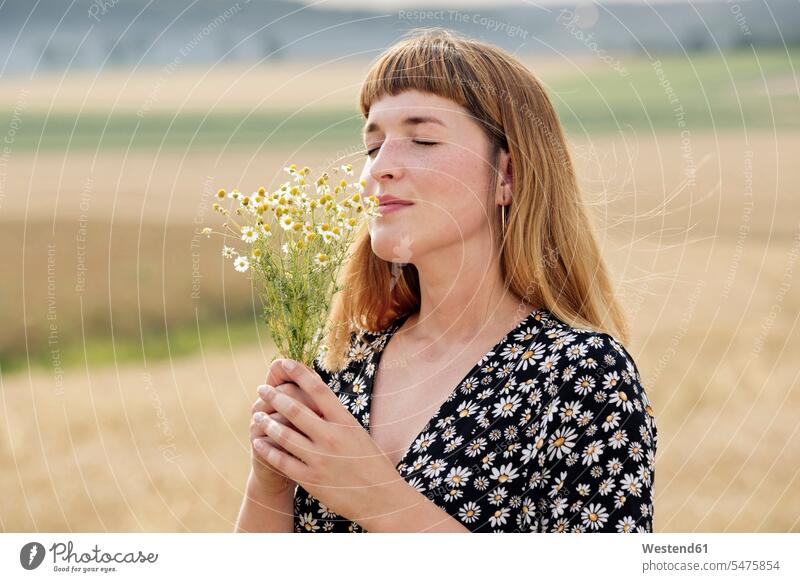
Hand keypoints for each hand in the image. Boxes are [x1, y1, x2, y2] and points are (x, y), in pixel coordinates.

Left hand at [253, 358, 401, 521]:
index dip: (299, 373)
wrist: (382, 498)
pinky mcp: (311, 479)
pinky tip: (259, 442)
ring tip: (257, 415)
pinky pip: (282, 461)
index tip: (285, 363)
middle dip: (275, 396)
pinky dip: (268, 450)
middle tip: (262, 388)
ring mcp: (320, 459)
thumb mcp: (358, 433)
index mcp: (345, 421)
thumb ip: (337, 417)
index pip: (318, 389)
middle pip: (295, 409)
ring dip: (267, 422)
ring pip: (284, 435)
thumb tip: (318, 396)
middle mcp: (332, 437)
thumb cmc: (372, 463)